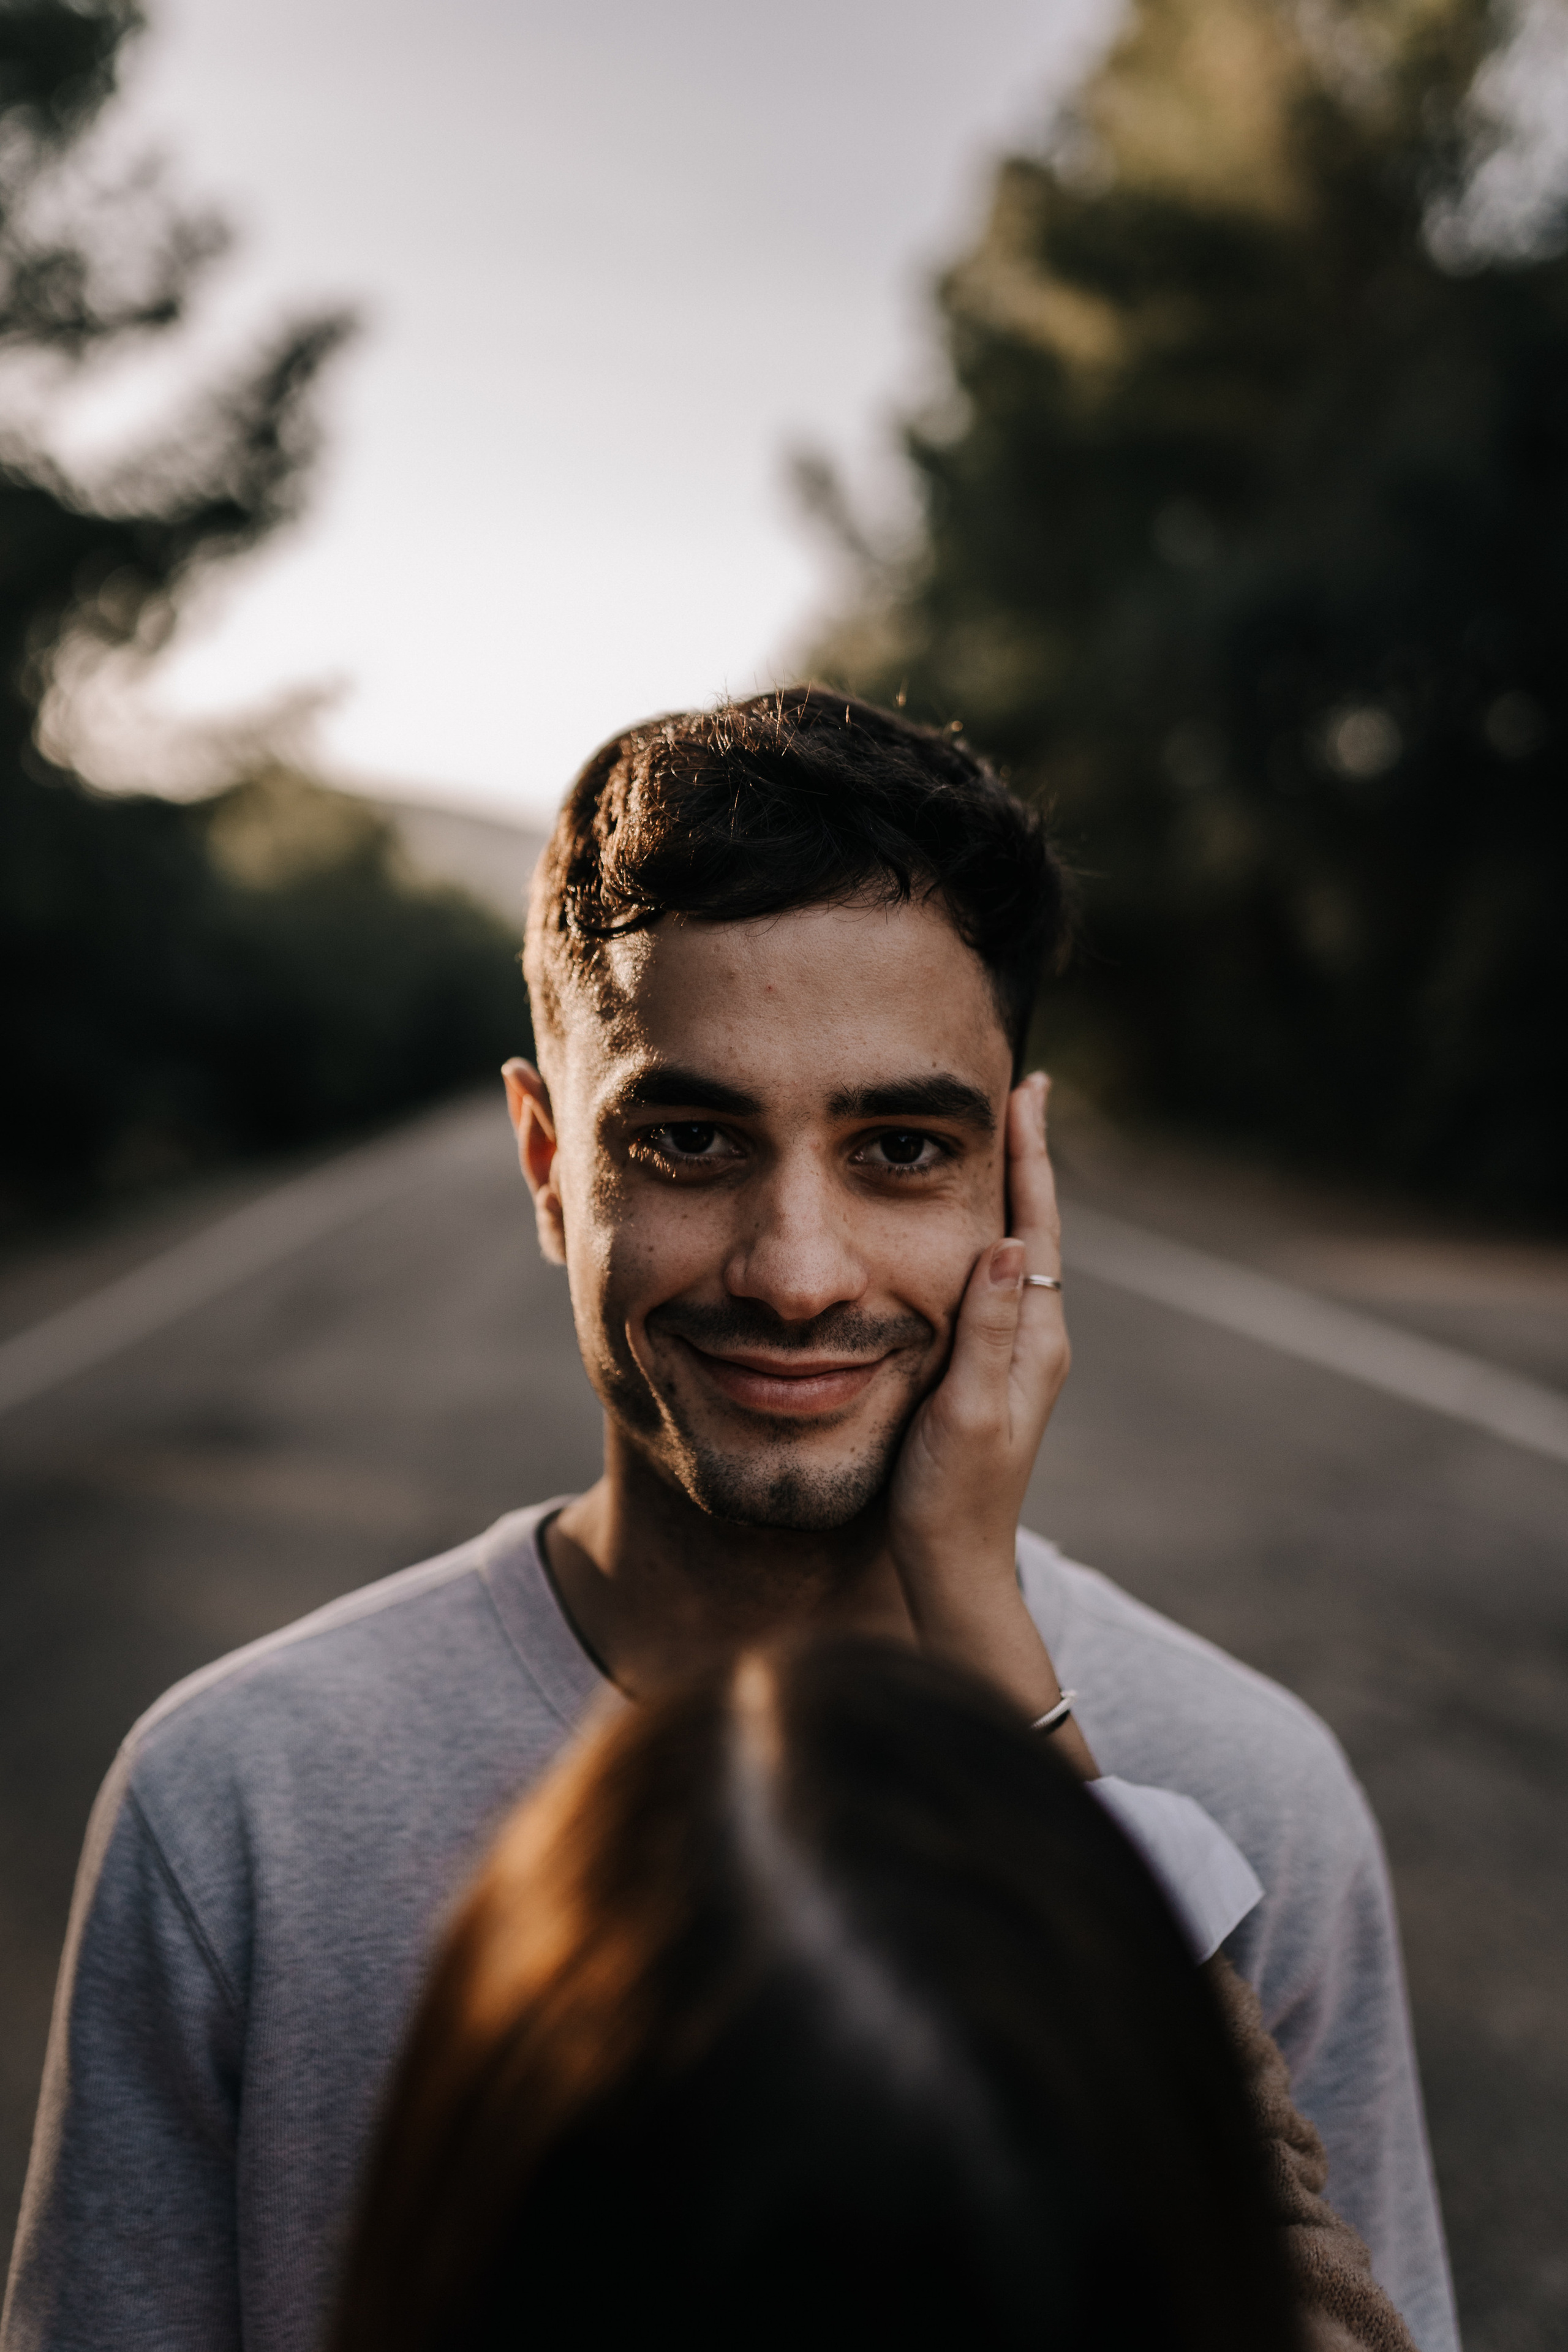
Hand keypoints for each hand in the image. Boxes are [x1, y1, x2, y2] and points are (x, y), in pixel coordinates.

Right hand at [886, 1073, 1092, 1769]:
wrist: (954, 1570)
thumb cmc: (949, 1497)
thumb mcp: (966, 1411)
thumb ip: (990, 1330)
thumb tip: (1016, 1242)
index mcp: (1036, 1339)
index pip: (1038, 1226)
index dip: (1030, 1157)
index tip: (1028, 1090)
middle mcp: (1037, 1339)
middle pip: (1035, 1227)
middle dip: (1024, 1159)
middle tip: (1018, 1091)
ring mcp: (1017, 1357)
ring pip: (1017, 1253)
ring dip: (1008, 1194)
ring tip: (996, 1140)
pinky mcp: (992, 1374)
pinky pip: (996, 1285)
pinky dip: (987, 1236)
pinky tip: (969, 1230)